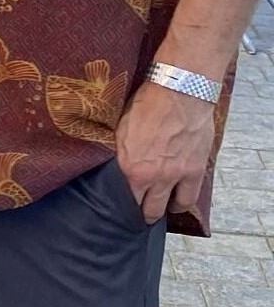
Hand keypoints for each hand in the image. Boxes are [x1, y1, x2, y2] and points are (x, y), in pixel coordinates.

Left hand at [116, 80, 215, 222]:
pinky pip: (189, 199)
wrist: (178, 93)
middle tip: (136, 213)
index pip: (121, 197)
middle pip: (144, 208)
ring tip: (156, 208)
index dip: (120, 205)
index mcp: (128, 165)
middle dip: (139, 213)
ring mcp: (174, 176)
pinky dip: (181, 203)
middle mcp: (151, 176)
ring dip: (161, 210)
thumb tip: (112, 162)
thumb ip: (119, 151)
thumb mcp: (121, 128)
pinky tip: (176, 203)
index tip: (117, 207)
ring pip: (166, 208)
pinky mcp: (194, 172)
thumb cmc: (146, 104)